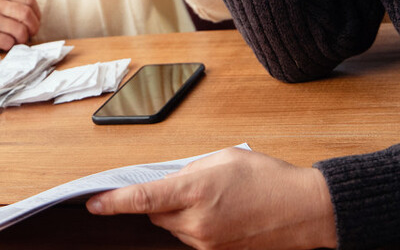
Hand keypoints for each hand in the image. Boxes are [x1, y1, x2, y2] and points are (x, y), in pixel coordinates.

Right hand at [0, 0, 40, 52]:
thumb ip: (12, 3)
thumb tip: (36, 17)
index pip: (28, 0)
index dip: (36, 13)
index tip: (36, 20)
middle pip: (26, 14)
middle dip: (33, 27)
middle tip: (31, 32)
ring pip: (20, 30)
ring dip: (23, 38)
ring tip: (18, 39)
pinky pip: (9, 42)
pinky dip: (12, 45)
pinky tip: (7, 43)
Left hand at [86, 148, 336, 249]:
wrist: (304, 210)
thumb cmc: (269, 179)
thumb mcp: (223, 159)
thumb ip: (189, 170)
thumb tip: (168, 181)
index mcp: (196, 192)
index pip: (143, 200)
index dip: (115, 203)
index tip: (95, 204)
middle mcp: (197, 222)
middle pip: (155, 213)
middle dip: (159, 199)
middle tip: (184, 184)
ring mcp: (207, 242)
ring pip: (172, 226)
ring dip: (179, 212)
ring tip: (213, 196)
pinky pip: (191, 236)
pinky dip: (194, 223)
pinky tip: (219, 210)